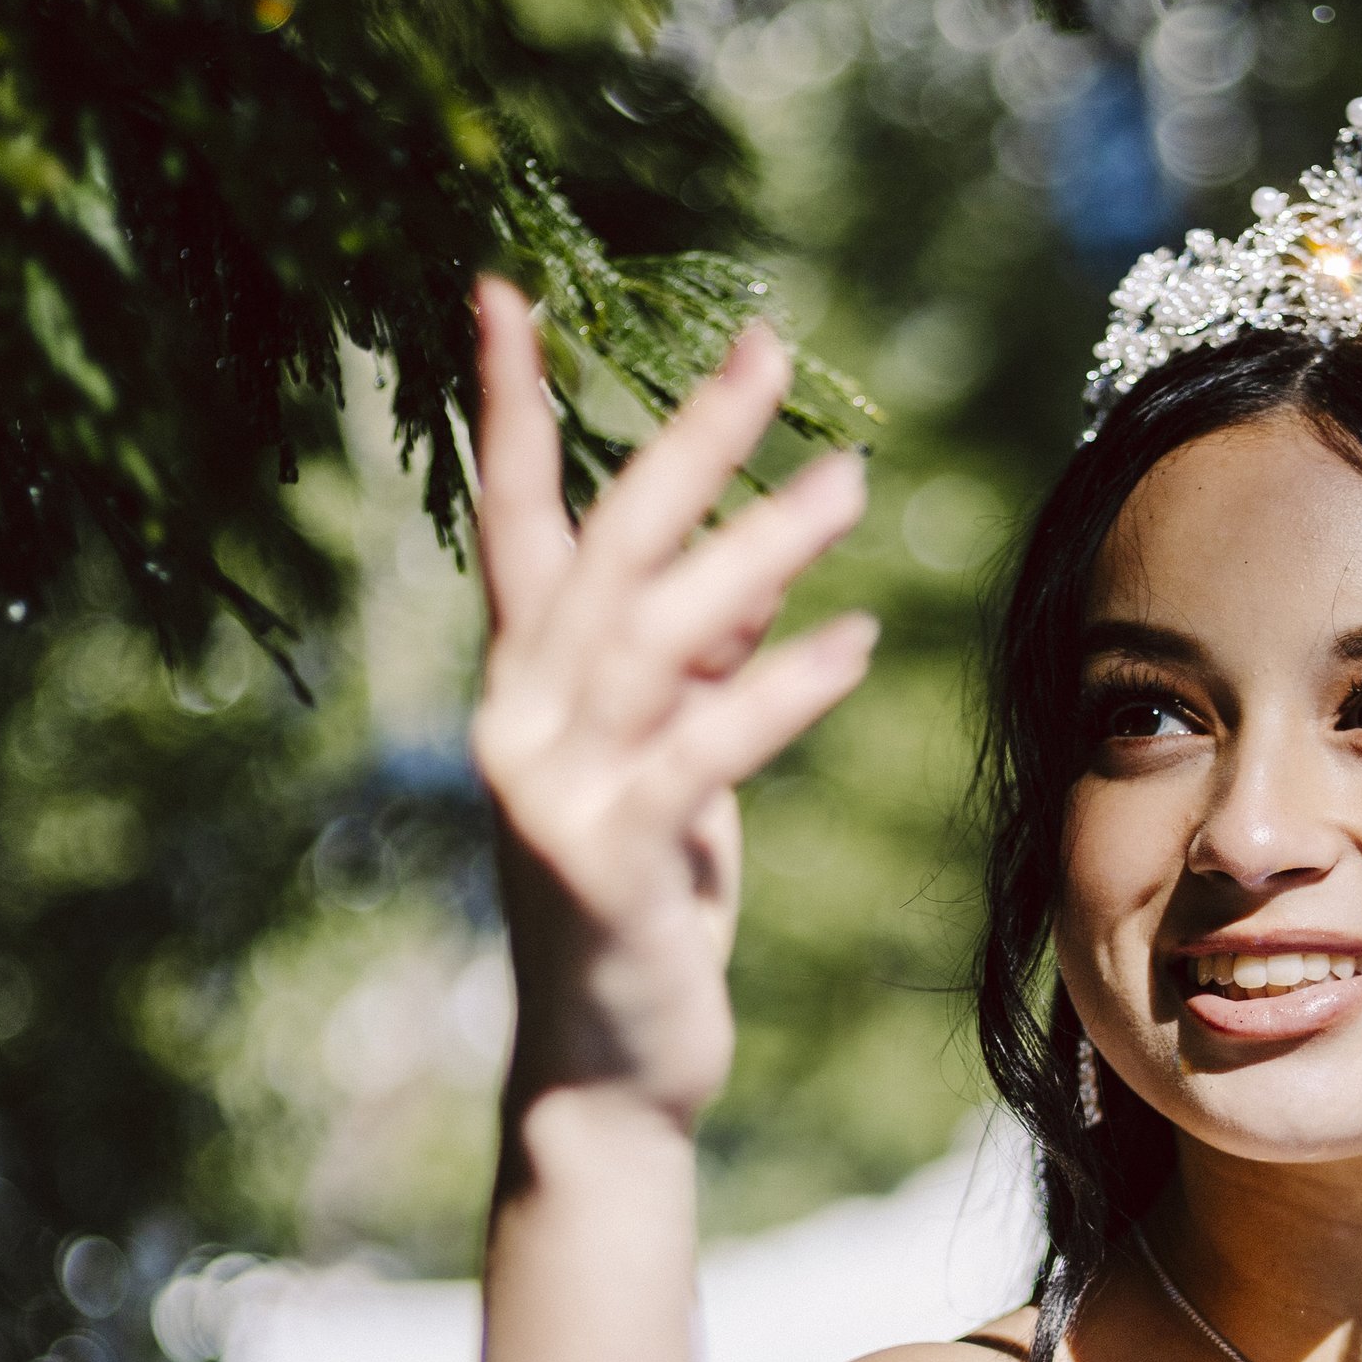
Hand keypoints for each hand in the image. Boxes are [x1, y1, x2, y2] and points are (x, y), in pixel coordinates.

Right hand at [469, 282, 874, 1132]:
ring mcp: (550, 791)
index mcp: (524, 685)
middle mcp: (516, 720)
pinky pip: (700, 753)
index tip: (507, 291)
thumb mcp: (672, 770)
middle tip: (769, 345)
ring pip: (656, 635)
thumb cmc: (641, 909)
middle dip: (685, 439)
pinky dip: (779, 690)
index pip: (513, 521)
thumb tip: (754, 576)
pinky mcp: (605, 860)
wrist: (607, 1069)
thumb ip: (693, 673)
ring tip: (851, 478)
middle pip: (604, 548)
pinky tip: (855, 641)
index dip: (507, 407)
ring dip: (759, 549)